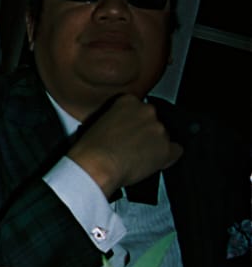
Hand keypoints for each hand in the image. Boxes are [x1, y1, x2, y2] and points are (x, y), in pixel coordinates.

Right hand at [67, 92, 182, 198]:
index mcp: (129, 101)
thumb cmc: (90, 148)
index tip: (130, 131)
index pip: (140, 109)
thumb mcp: (97, 122)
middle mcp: (147, 111)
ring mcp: (158, 129)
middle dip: (146, 133)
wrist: (96, 165)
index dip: (135, 123)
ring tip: (136, 158)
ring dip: (154, 146)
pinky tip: (155, 163)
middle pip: (154, 122)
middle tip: (131, 146)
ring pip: (164, 137)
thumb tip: (122, 130)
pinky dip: (167, 158)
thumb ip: (116, 120)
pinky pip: (176, 151)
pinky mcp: (166, 149)